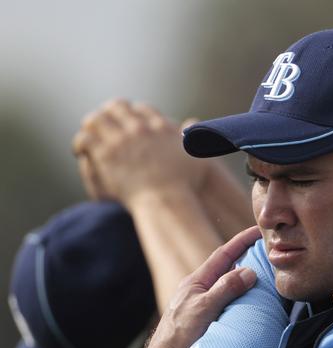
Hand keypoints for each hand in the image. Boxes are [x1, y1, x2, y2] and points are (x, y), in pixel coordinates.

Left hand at [72, 100, 209, 207]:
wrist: (166, 200)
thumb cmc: (186, 186)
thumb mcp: (200, 158)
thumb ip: (197, 138)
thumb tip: (192, 121)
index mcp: (160, 127)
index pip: (142, 110)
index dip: (133, 114)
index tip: (128, 121)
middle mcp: (139, 128)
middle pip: (118, 108)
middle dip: (109, 114)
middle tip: (103, 124)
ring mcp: (121, 140)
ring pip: (97, 119)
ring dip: (91, 125)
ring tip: (88, 135)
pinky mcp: (105, 154)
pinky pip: (85, 137)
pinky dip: (80, 142)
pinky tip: (79, 151)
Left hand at [136, 225, 259, 347]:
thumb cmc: (179, 335)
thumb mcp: (204, 308)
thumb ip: (225, 289)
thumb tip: (248, 271)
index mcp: (196, 282)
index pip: (223, 255)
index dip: (241, 242)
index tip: (258, 231)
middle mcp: (198, 290)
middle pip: (225, 269)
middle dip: (245, 258)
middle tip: (265, 252)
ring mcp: (200, 305)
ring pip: (225, 286)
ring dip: (242, 279)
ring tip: (262, 276)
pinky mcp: (203, 320)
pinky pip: (225, 301)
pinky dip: (238, 297)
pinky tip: (248, 303)